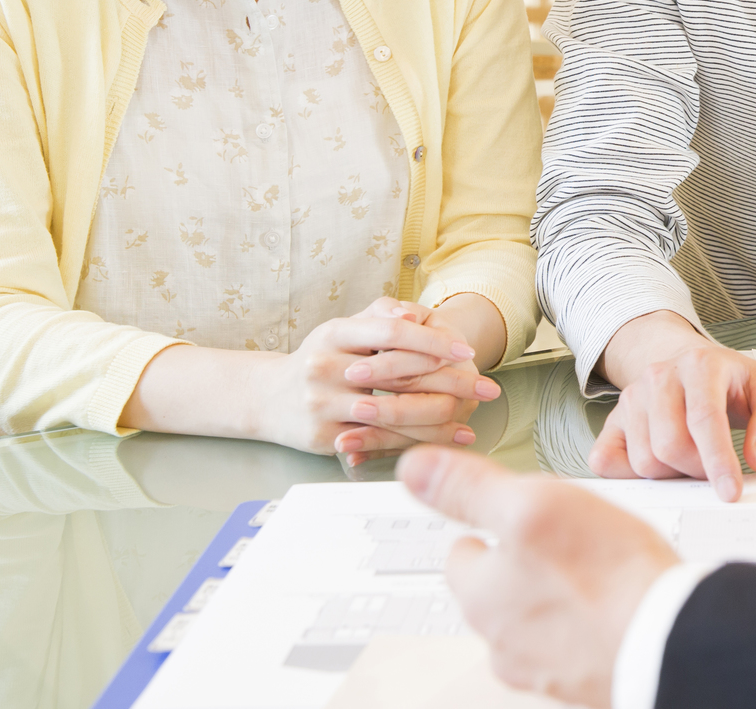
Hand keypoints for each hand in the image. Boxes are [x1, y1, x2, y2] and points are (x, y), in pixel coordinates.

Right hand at [250, 298, 497, 455]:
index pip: (391, 334)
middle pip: (397, 375)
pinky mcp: (324, 436)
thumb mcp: (344, 329)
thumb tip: (413, 315)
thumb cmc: (320, 358)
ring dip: (438, 420)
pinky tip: (441, 441)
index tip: (467, 351)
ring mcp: (322, 404)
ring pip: (391, 413)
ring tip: (471, 420)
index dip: (432, 342)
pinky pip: (377, 440)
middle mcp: (325, 368)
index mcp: (334, 334)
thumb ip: (380, 315)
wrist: (267, 397)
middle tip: (488, 388)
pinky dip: (413, 441)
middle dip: (450, 382)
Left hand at [400, 447, 677, 705]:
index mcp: (480, 595)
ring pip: (537, 616)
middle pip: (501, 586)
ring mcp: (542, 667)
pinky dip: (588, 625)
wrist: (669, 640)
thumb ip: (470, 488)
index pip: (463, 552)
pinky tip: (616, 604)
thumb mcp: (533, 504)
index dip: (494, 526)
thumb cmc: (607, 575)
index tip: (522, 517)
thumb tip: (413, 470)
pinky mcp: (582, 680)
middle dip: (527, 563)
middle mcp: (501, 640)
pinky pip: (573, 643)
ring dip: (558, 596)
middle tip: (570, 540)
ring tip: (599, 570)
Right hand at [593, 312, 755, 501]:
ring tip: (690, 458)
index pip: (704, 419)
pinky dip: (630, 475)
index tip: (730, 492)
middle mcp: (659, 376)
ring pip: (644, 460)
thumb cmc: (729, 382)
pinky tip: (658, 466)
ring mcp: (631, 398)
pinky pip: (606, 461)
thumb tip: (755, 459)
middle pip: (670, 446)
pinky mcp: (612, 421)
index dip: (718, 461)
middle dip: (697, 469)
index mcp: (700, 365)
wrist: (688, 364)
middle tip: (713, 467)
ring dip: (672, 473)